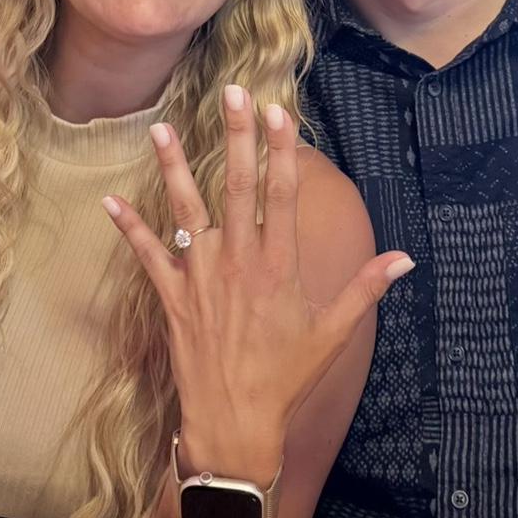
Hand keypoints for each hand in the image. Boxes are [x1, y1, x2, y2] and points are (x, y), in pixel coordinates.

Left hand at [103, 84, 413, 483]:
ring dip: (174, 167)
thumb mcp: (333, 333)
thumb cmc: (287, 378)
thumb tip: (406, 259)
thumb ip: (366, 288)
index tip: (278, 110)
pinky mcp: (173, 297)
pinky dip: (129, 228)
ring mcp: (202, 277)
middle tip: (231, 93)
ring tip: (161, 127)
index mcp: (280, 266)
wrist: (235, 425)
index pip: (282, 194)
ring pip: (187, 211)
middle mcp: (240, 262)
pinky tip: (110, 199)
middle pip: (238, 186)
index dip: (281, 149)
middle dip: (236, 136)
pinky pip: (148, 256)